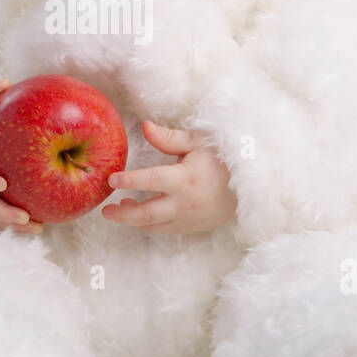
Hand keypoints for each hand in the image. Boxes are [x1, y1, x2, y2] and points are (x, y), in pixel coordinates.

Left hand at [101, 121, 237, 234]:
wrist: (250, 188)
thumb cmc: (222, 160)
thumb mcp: (198, 142)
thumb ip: (169, 138)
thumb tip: (144, 126)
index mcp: (185, 179)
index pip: (151, 180)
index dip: (130, 180)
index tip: (111, 179)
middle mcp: (184, 203)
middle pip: (146, 214)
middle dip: (122, 213)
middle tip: (105, 209)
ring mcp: (188, 219)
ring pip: (153, 226)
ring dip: (133, 220)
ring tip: (120, 208)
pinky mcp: (192, 228)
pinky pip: (164, 230)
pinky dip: (148, 225)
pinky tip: (140, 214)